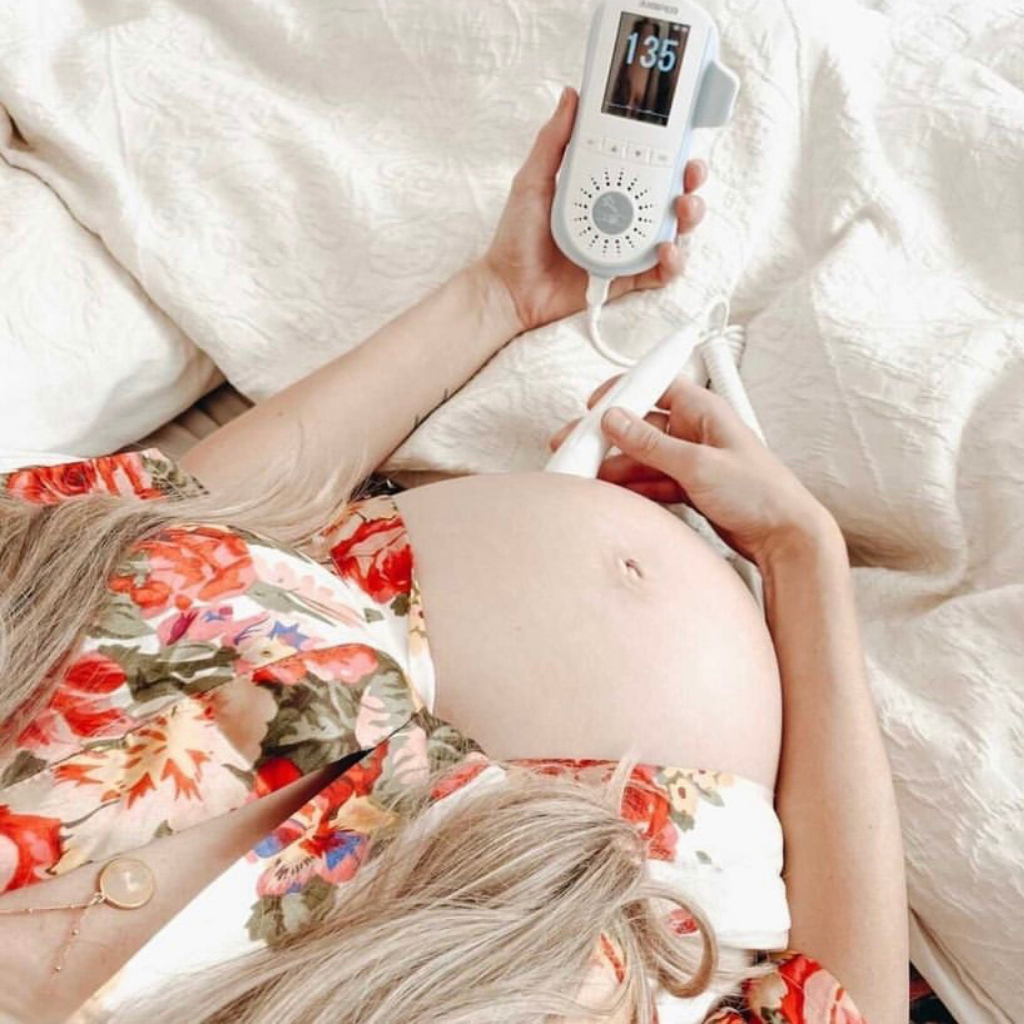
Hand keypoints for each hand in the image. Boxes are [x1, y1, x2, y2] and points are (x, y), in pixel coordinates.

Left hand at [480, 86, 708, 334]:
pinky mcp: (626, 279)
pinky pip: (660, 273)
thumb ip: (553, 140)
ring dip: (688, 219)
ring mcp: (626, 249)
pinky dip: (672, 263)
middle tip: (691, 175)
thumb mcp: (533, 180)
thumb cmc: (517, 236)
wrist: (509, 288)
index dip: (670, 153)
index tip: (682, 138)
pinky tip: (665, 250)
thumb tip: (571, 96)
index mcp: (604, 190)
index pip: (647, 166)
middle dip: (690, 183)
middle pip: (670, 196)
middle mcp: (621, 217)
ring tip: (683, 210)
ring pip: (674, 232)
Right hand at [549, 373, 836, 566]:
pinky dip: (632, 487)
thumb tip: (614, 419)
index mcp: (703, 410)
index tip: (590, 405)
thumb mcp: (698, 464)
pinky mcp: (690, 487)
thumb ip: (651, 443)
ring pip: (642, 457)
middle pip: (640, 425)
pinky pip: (651, 481)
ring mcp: (691, 460)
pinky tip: (611, 492)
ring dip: (615, 466)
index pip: (654, 386)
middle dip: (607, 436)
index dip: (620, 392)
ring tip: (585, 475)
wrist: (786, 536)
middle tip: (575, 445)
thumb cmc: (760, 493)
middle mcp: (695, 431)